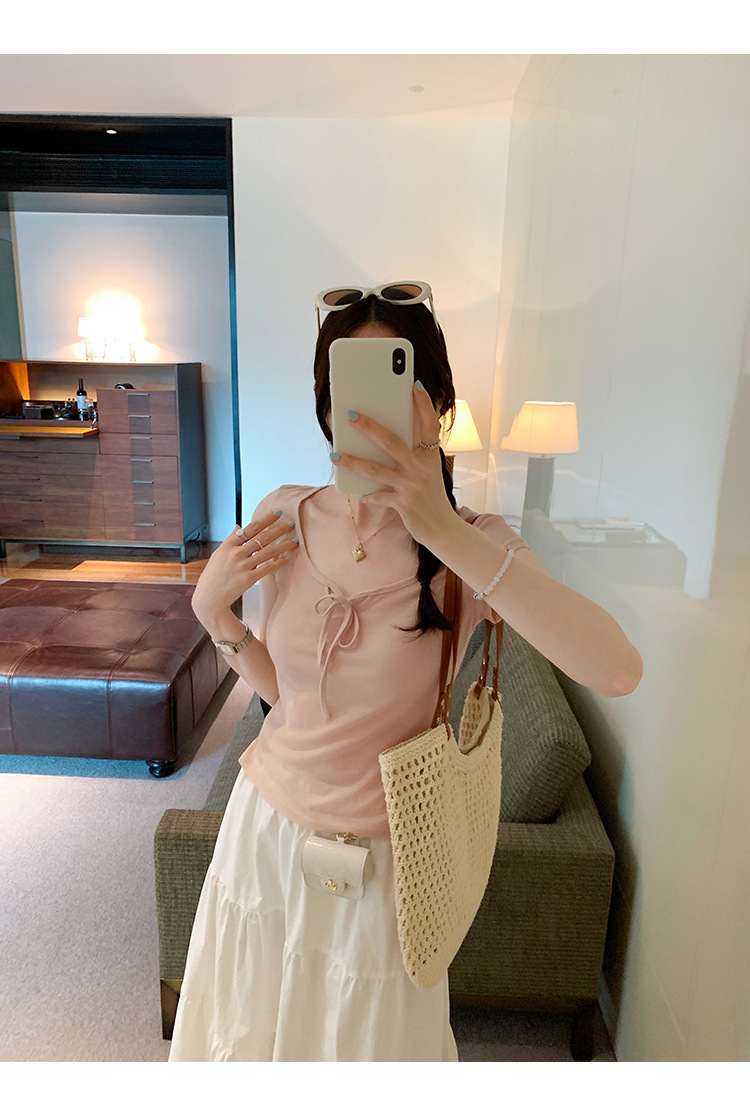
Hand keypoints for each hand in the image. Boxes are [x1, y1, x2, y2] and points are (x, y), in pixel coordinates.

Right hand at [191, 511, 297, 631]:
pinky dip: (278, 563)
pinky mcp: (248, 579)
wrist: (209, 597)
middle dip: (278, 529)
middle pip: (262, 537)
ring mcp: (242, 566)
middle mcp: (236, 553)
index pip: (251, 528)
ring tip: (295, 540)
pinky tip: (287, 559)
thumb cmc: (213, 575)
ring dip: (283, 545)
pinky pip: (267, 568)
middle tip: (291, 523)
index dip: (266, 519)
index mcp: (229, 545)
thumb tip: (238, 527)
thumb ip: (230, 540)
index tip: (278, 513)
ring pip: (268, 552)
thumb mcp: (219, 554)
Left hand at [330, 383, 456, 547]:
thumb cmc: (431, 495)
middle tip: (352, 415)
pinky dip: (368, 495)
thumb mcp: (428, 470)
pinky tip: (359, 492)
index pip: (429, 425)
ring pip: (376, 470)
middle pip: (392, 443)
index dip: (423, 405)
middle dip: (370, 427)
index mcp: (430, 456)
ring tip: (335, 455)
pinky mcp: (403, 504)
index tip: (415, 386)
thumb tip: (383, 437)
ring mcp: (411, 486)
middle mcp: (421, 468)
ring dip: (353, 462)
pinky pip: (378, 496)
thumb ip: (412, 454)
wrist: (443, 528)